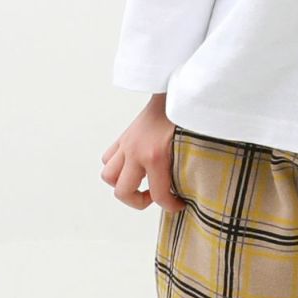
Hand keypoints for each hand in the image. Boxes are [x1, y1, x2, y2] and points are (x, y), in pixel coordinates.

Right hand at [100, 94, 184, 212]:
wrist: (174, 91)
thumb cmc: (185, 119)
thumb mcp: (189, 148)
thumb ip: (184, 171)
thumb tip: (186, 191)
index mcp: (155, 157)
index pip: (158, 196)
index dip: (170, 206)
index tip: (179, 205)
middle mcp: (135, 152)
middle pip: (122, 191)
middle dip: (138, 201)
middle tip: (154, 196)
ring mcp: (126, 144)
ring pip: (108, 175)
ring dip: (123, 184)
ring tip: (141, 183)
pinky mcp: (123, 137)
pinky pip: (108, 158)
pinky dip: (117, 168)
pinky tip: (135, 167)